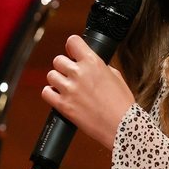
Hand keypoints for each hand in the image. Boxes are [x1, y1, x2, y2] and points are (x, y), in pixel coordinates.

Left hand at [42, 34, 136, 149]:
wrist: (122, 127)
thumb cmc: (122, 104)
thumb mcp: (115, 76)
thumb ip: (98, 66)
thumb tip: (87, 62)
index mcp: (93, 62)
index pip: (72, 42)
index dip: (71, 47)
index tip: (72, 52)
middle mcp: (79, 73)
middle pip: (58, 60)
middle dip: (64, 67)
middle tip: (72, 75)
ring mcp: (69, 89)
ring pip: (51, 75)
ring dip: (58, 80)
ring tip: (68, 87)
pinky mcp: (63, 105)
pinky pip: (46, 92)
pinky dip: (51, 93)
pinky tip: (60, 96)